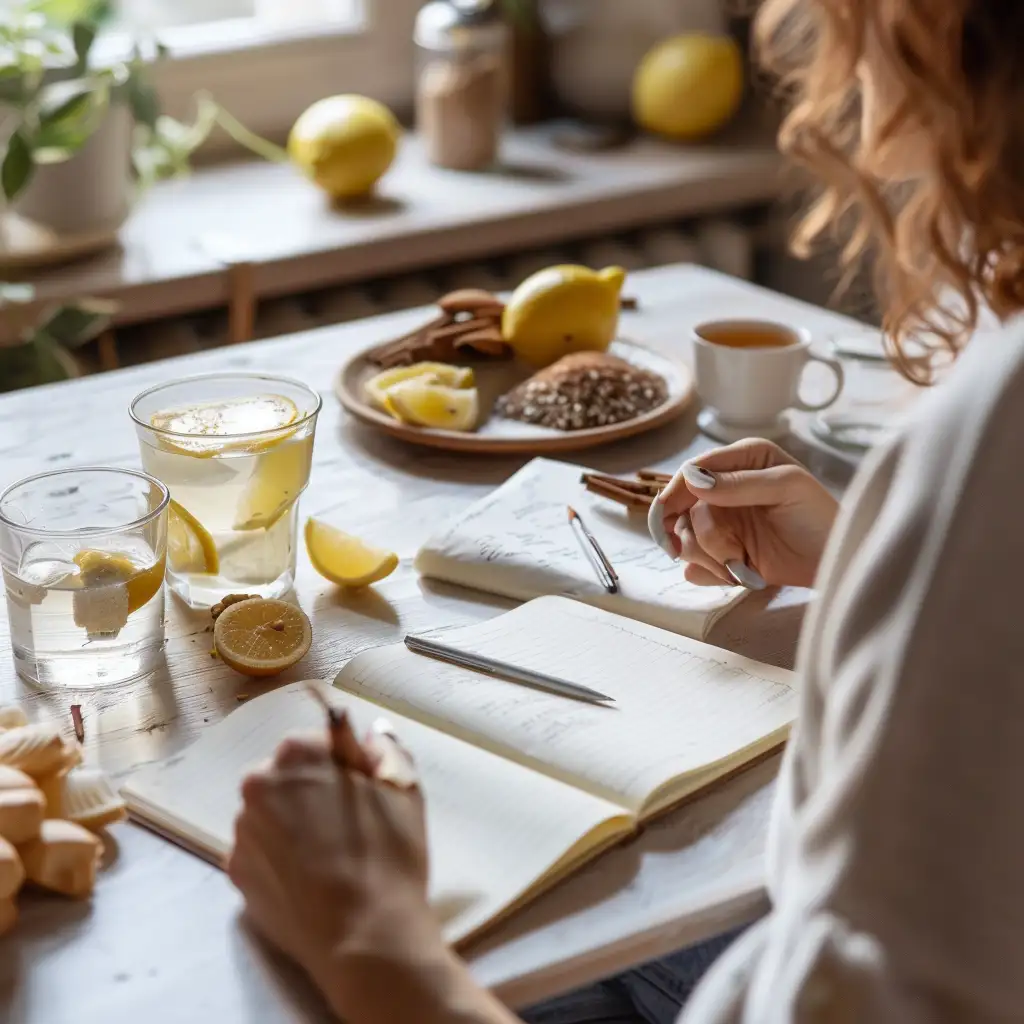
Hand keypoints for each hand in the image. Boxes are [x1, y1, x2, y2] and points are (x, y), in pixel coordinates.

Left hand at [226, 717, 442, 1022]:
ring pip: (273, 814)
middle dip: (314, 791)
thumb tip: (372, 735)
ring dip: (295, 824)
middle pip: (288, 775)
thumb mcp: (403, 787)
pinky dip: (281, 858)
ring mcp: (242, 831)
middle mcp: (258, 783)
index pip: (320, 741)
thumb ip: (385, 748)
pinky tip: (311, 879)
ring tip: (331, 858)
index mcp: (297, 752)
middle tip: (350, 825)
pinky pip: (262, 851)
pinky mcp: (236, 873)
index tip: (364, 792)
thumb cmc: (388, 854)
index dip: (346, 765)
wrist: (363, 938)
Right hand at [658, 438, 838, 588]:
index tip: (666, 512)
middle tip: (705, 549)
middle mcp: (725, 489)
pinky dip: (710, 573)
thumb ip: (740, 483)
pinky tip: (736, 573)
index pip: (694, 469)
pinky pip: (695, 564)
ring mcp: (722, 522)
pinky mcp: (722, 553)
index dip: (676, 490)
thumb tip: (694, 481)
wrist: (835, 562)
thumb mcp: (787, 488)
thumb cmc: (819, 517)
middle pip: (682, 507)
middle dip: (694, 531)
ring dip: (708, 554)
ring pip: (686, 537)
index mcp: (742, 462)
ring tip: (738, 563)